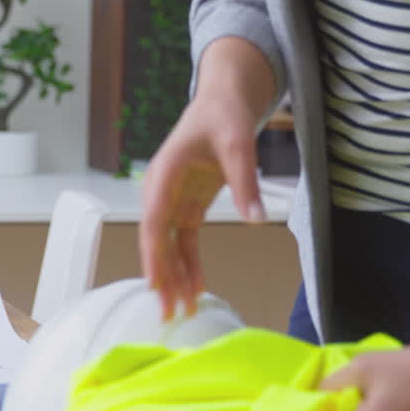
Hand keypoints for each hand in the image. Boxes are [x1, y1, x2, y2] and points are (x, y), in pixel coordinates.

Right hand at [139, 91, 264, 320]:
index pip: (154, 221)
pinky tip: (196, 287)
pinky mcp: (188, 204)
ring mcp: (172, 199)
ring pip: (169, 245)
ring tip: (183, 309)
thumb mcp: (238, 142)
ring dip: (175, 276)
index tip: (155, 284)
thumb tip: (256, 219)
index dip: (153, 255)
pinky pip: (185, 240)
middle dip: (162, 276)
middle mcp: (161, 190)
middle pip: (157, 240)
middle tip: (169, 312)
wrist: (222, 99)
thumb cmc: (223, 114)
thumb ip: (245, 180)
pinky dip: (189, 263)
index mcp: (164, 173)